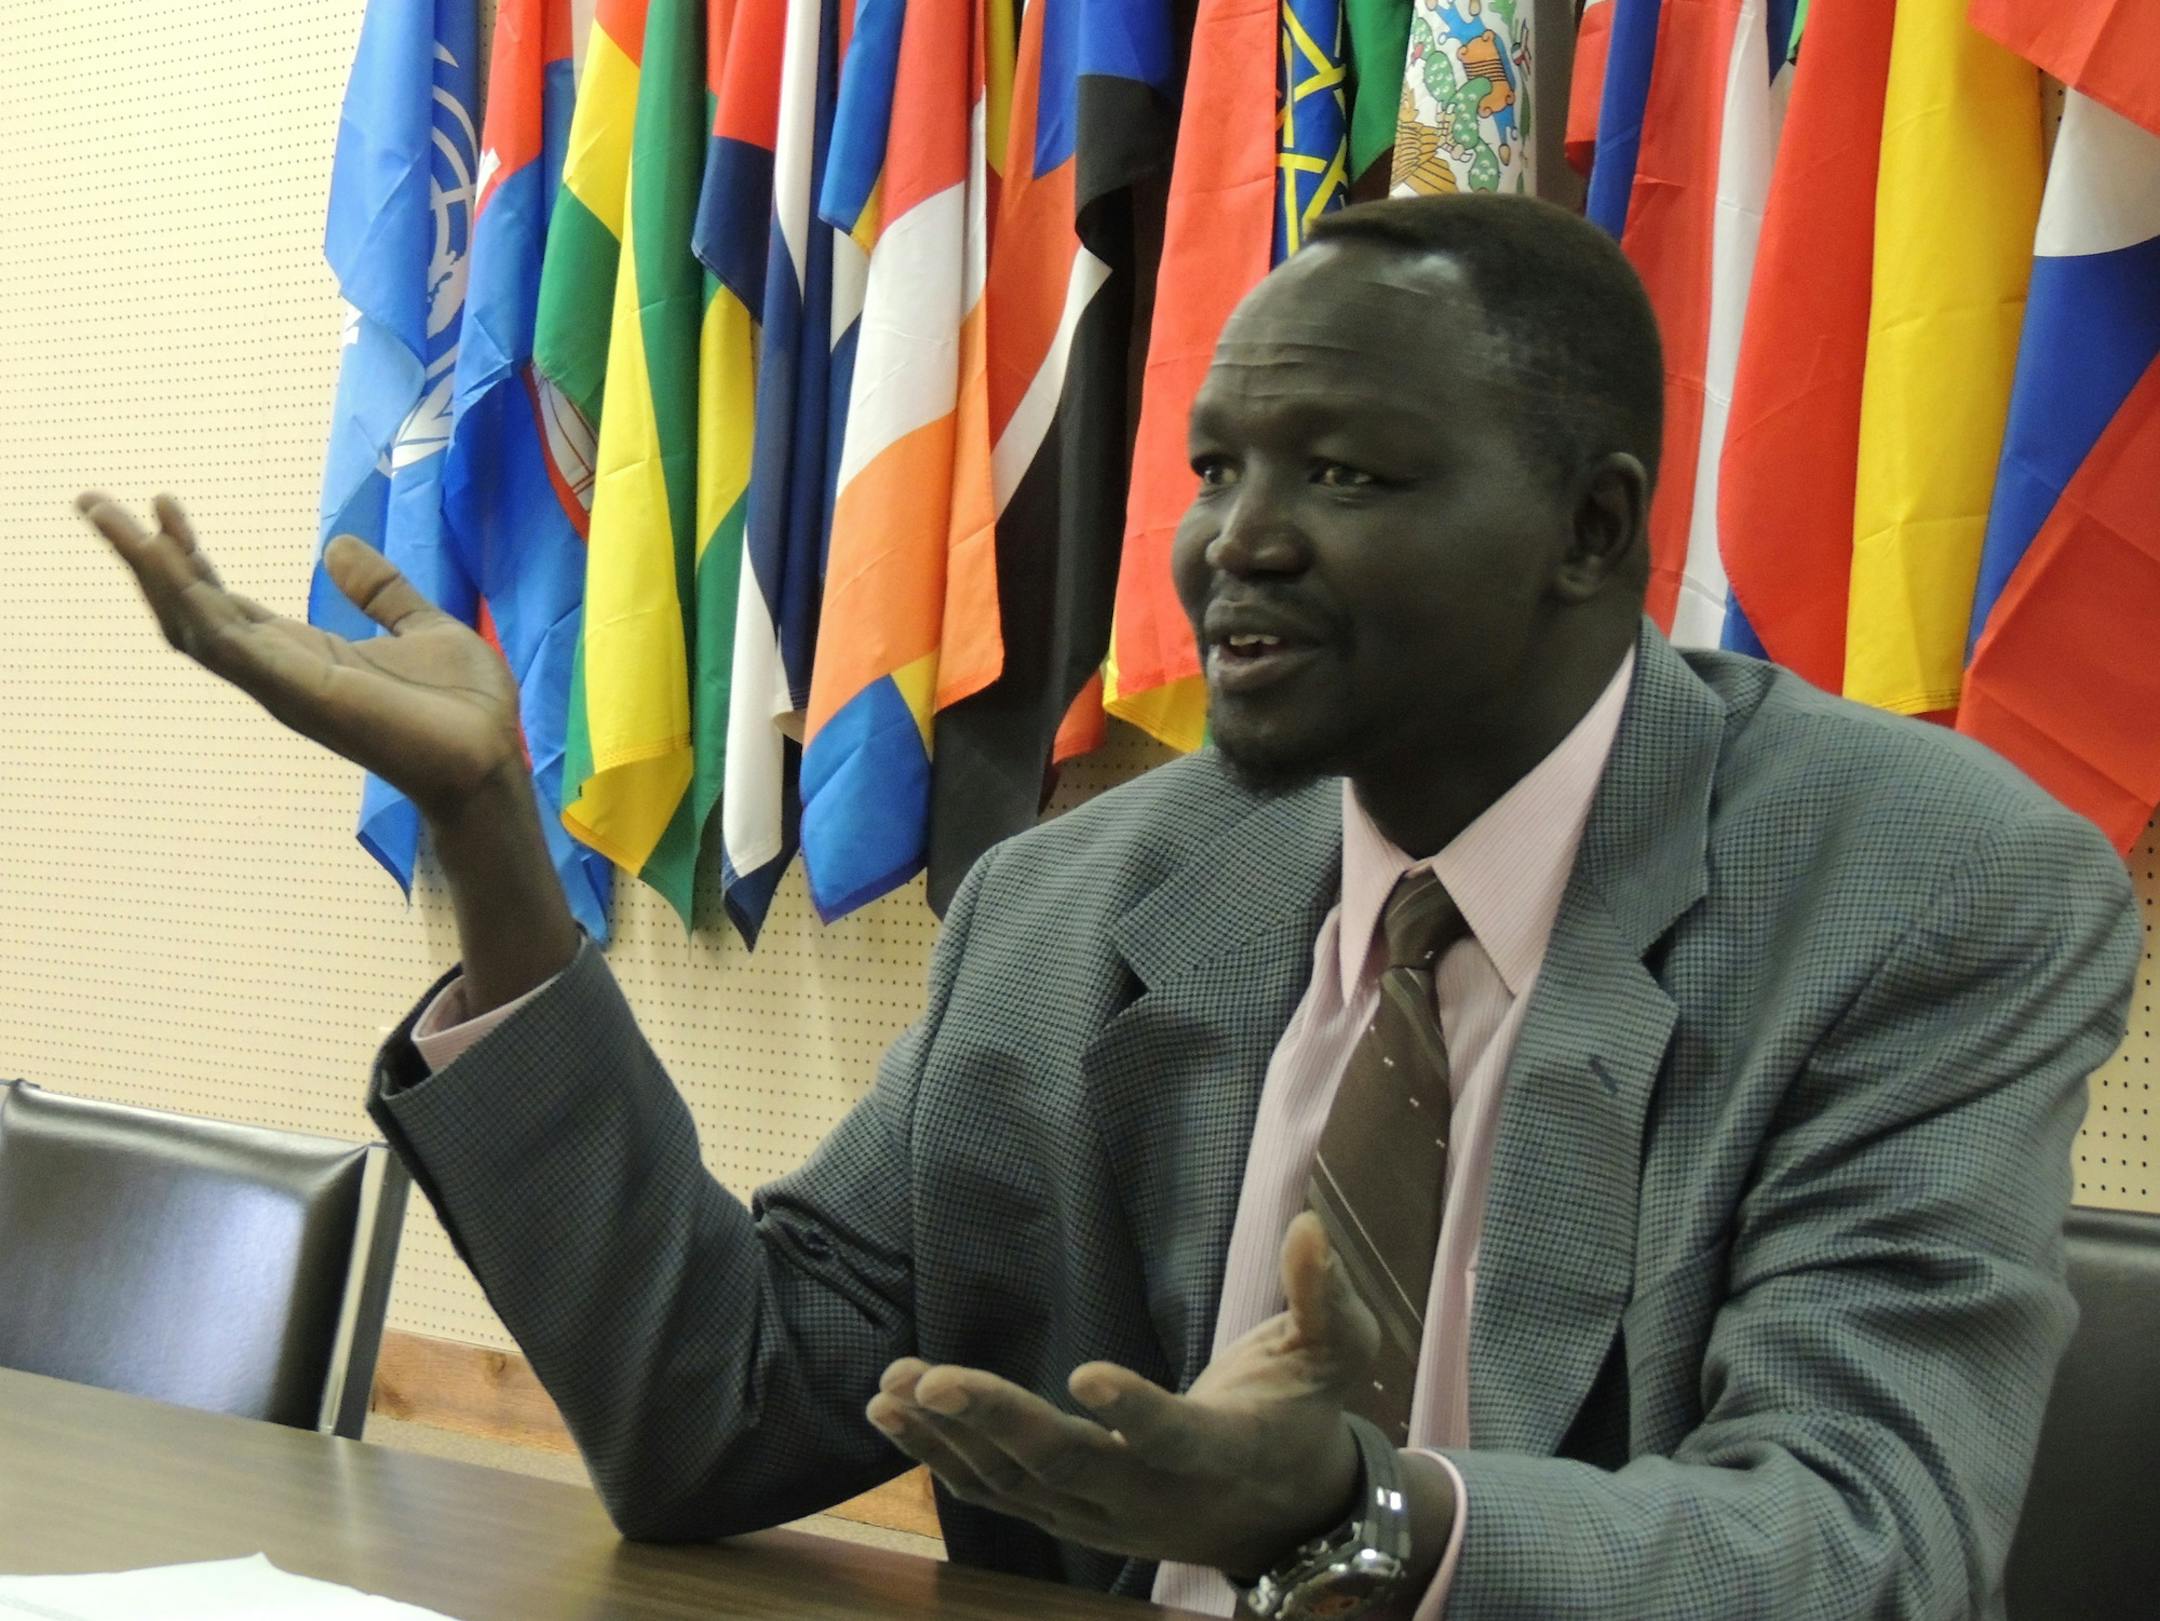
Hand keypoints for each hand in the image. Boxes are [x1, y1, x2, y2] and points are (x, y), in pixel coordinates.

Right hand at [80, 493, 580, 1009]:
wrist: (490, 759)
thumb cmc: (464, 708)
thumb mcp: (424, 626)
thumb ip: (380, 590)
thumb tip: (336, 546)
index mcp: (304, 652)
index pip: (224, 602)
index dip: (187, 557)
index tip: (162, 505)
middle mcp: (280, 669)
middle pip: (188, 610)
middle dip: (141, 560)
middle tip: (93, 504)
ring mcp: (282, 683)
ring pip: (190, 623)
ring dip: (147, 571)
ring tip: (105, 517)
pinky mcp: (296, 691)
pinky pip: (227, 643)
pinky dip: (191, 601)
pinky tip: (162, 560)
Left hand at [865, 1212, 1378, 1578]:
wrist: (1284, 1517)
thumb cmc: (1302, 1416)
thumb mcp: (1333, 1353)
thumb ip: (1324, 1296)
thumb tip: (1310, 1226)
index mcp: (1218, 1452)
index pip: (1171, 1436)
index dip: (1133, 1410)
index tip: (1085, 1371)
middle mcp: (1150, 1496)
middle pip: (1065, 1466)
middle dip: (996, 1422)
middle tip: (933, 1378)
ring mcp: (1101, 1515)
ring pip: (1014, 1485)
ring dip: (949, 1437)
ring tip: (892, 1388)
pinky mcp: (1067, 1514)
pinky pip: (994, 1492)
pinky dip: (941, 1457)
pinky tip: (894, 1415)